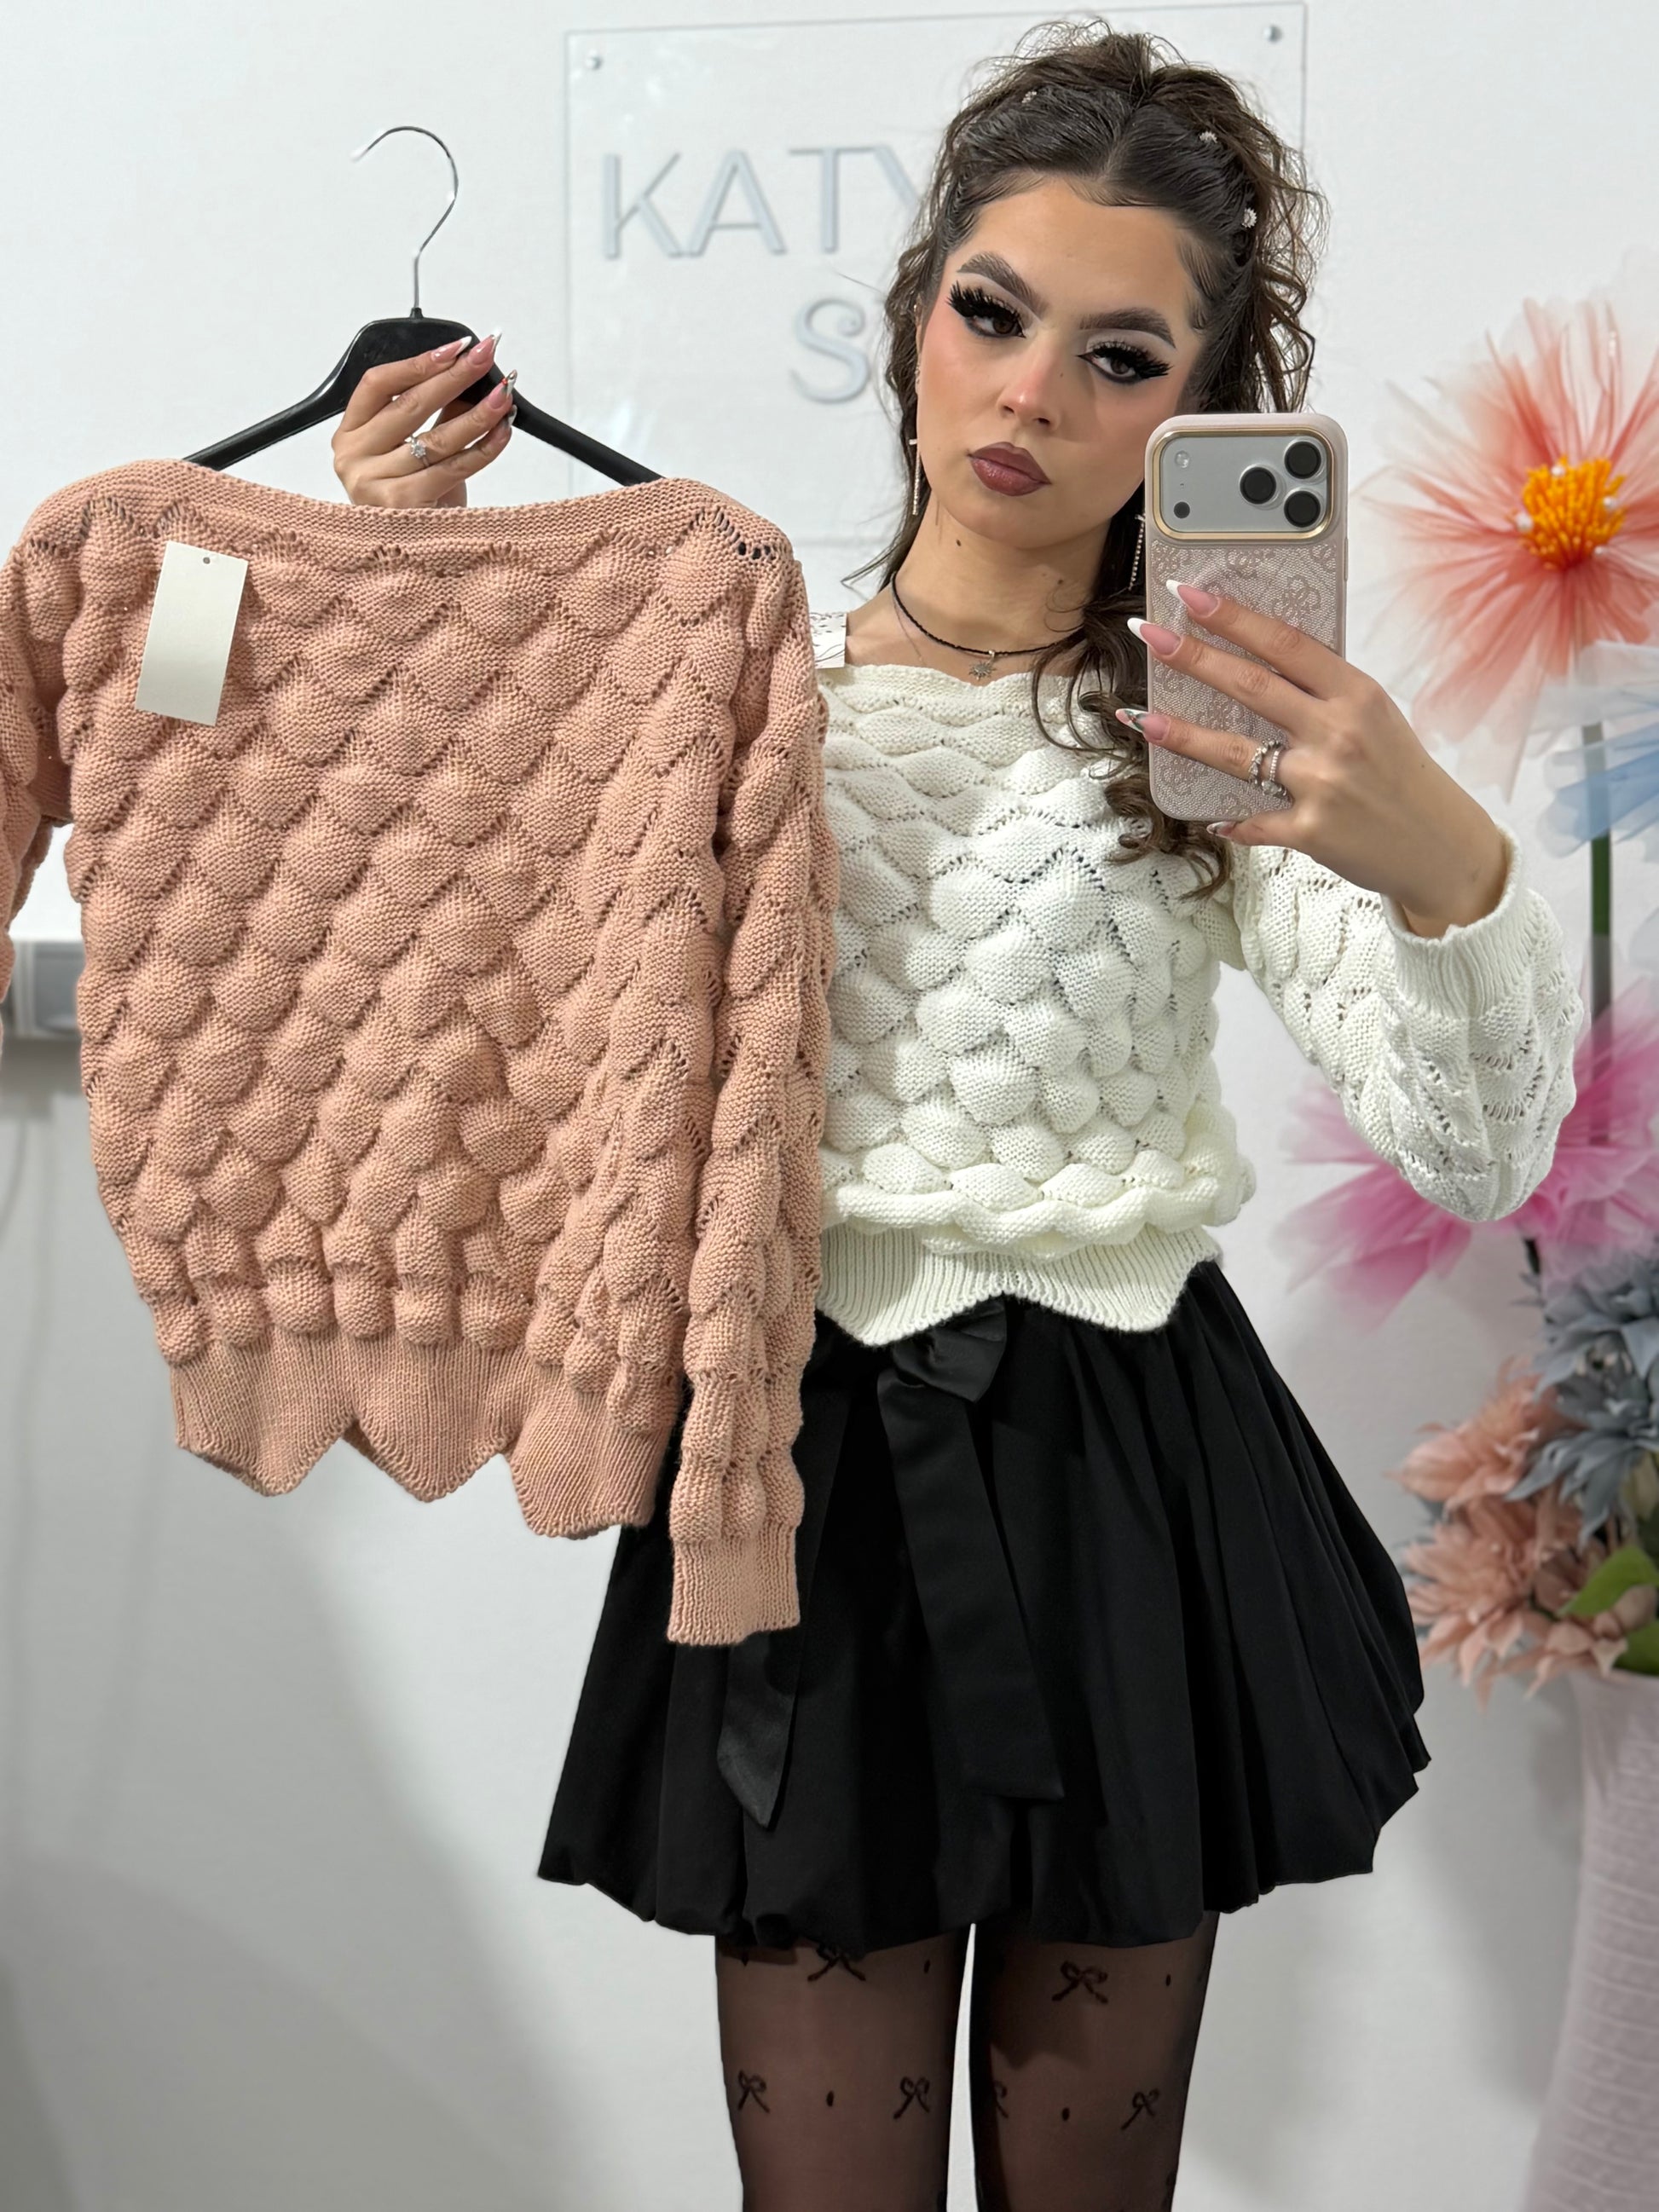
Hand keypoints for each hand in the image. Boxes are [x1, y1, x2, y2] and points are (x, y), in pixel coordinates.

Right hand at [331, 332, 515, 508]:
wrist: (411, 560)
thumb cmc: (412, 504)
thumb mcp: (415, 455)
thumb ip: (435, 416)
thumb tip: (470, 378)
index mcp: (349, 436)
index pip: (377, 385)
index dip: (417, 363)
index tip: (454, 349)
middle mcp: (354, 458)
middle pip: (410, 406)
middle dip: (455, 377)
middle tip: (485, 357)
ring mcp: (372, 482)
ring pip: (435, 438)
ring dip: (477, 413)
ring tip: (503, 396)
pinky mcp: (401, 504)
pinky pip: (452, 468)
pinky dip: (483, 449)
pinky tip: (502, 433)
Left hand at [1119, 583, 1510, 935]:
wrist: (1440, 842)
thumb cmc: (1402, 773)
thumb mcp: (1377, 716)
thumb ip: (1325, 692)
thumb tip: (1262, 662)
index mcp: (1356, 694)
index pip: (1285, 644)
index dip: (1234, 617)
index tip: (1192, 594)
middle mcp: (1337, 732)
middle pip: (1251, 686)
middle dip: (1192, 657)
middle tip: (1150, 634)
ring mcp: (1321, 783)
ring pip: (1235, 753)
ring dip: (1182, 734)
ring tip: (1141, 718)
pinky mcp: (1310, 830)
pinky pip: (1254, 821)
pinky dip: (1232, 822)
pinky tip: (1211, 818)